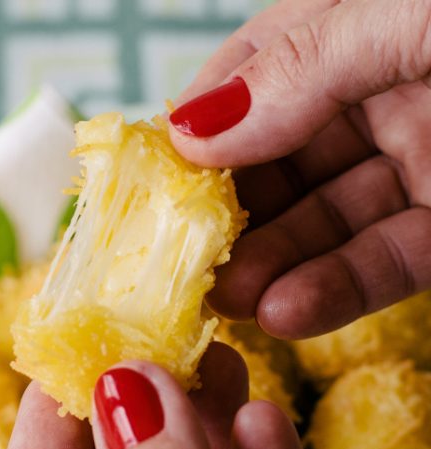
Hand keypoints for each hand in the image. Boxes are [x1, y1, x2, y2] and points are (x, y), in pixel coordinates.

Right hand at [166, 0, 430, 338]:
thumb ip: (303, 67)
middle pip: (272, 164)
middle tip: (176, 266)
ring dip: (267, 268)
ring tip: (224, 304)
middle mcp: (376, 94)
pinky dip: (333, 294)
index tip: (148, 187)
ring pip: (322, 223)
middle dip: (222, 217)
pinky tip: (283, 315)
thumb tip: (187, 130)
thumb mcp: (409, 14)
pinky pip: (387, 263)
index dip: (195, 132)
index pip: (248, 81)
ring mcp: (417, 160)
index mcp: (352, 29)